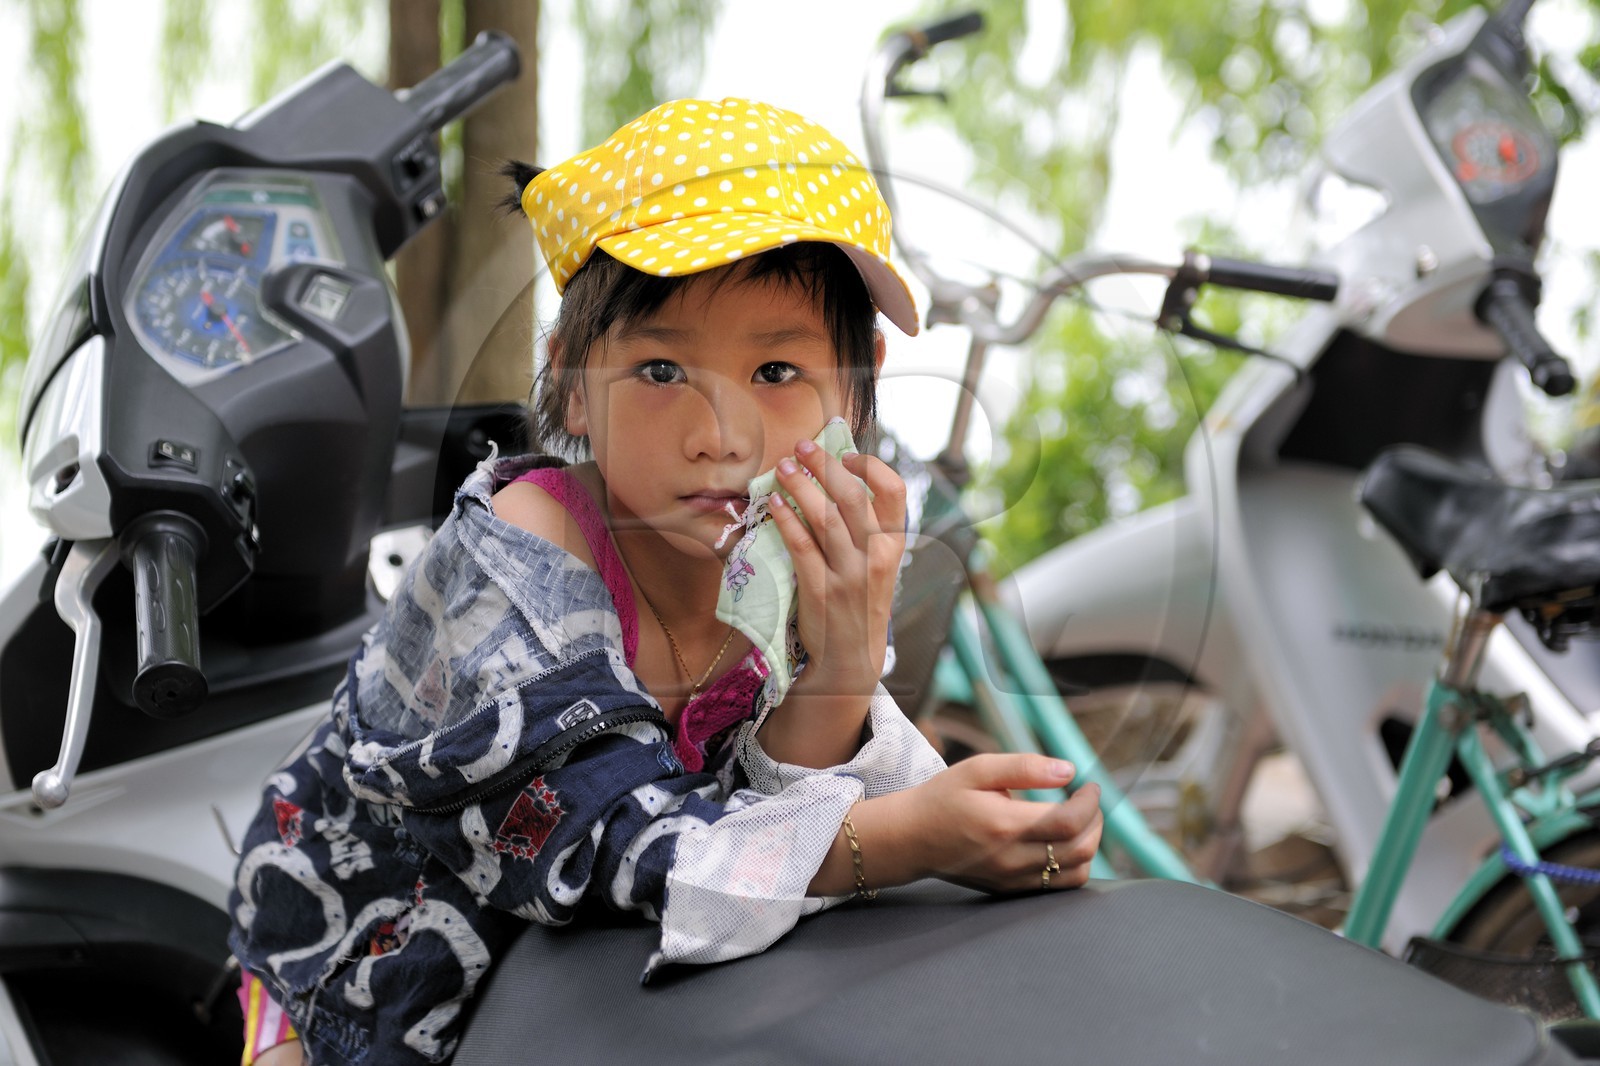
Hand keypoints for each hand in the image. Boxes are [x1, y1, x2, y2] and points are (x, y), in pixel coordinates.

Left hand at [767, 439, 906, 698]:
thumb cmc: (860, 602)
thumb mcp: (877, 565)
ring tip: (782, 468)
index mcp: (893, 545)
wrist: (851, 658)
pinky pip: (801, 544)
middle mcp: (875, 557)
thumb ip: (866, 528)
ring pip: (823, 516)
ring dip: (800, 485)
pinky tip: (775, 503)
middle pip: (851, 496)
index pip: (894, 491)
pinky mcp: (821, 589)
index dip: (869, 466)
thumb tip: (839, 479)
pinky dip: (786, 518)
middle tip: (801, 447)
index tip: (845, 455)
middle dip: (824, 465)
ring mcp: (849, 574)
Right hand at [890, 753, 1102, 892]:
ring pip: (1075, 874)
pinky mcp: (1010, 889)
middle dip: (1095, 822)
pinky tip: (1062, 843)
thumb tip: (1068, 770)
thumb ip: (1024, 767)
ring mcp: (1012, 879)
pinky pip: (1057, 887)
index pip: (1069, 821)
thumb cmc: (943, 798)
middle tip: (1087, 802)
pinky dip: (1073, 865)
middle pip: (1079, 849)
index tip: (1089, 786)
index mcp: (1004, 824)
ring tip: (1079, 822)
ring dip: (1088, 846)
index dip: (1090, 803)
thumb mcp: (978, 769)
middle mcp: (1011, 857)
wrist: (911, 838)